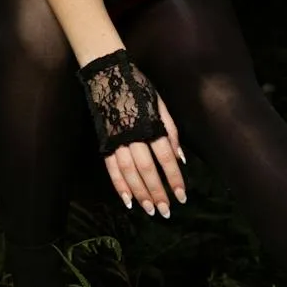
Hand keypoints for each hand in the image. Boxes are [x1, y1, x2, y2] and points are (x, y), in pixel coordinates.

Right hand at [103, 91, 186, 216]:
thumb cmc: (139, 89)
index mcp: (151, 126)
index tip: (181, 195)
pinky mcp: (104, 142)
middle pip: (148, 169)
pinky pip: (111, 168)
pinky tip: (127, 200)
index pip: (165, 157)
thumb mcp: (160, 105)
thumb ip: (171, 131)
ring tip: (149, 209)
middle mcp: (134, 136)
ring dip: (139, 192)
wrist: (108, 75)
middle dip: (157, 191)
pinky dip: (119, 185)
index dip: (174, 178)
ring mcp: (117, 140)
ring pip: (129, 172)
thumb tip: (180, 158)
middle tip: (165, 210)